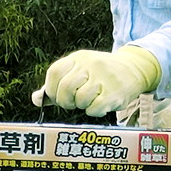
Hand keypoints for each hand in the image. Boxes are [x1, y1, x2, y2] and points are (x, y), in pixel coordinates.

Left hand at [32, 46, 161, 116]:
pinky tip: (101, 105)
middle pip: (65, 88)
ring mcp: (103, 77)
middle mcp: (90, 64)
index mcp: (78, 58)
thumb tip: (36, 99)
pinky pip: (94, 108)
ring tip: (91, 101)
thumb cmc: (100, 75)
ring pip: (80, 99)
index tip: (58, 96)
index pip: (54, 72)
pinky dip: (94, 111)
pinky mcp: (114, 92)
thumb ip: (57, 86)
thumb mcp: (78, 72)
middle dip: (66, 101)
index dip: (51, 89)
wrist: (134, 69)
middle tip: (74, 103)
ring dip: (82, 106)